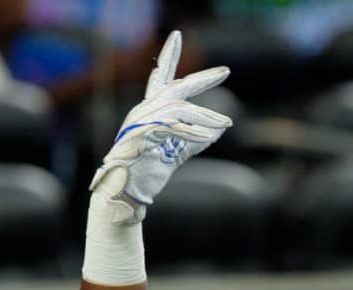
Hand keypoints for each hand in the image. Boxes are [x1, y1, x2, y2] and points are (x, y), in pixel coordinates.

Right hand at [90, 31, 231, 223]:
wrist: (126, 192)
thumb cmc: (149, 171)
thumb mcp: (177, 151)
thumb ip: (195, 138)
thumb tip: (219, 129)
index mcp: (150, 111)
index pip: (160, 77)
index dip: (168, 56)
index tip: (177, 36)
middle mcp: (143, 110)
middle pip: (175, 86)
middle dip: (202, 78)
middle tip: (226, 71)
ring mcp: (140, 121)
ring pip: (179, 109)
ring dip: (206, 116)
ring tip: (225, 124)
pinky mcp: (141, 135)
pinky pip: (172, 128)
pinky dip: (193, 133)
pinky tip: (211, 138)